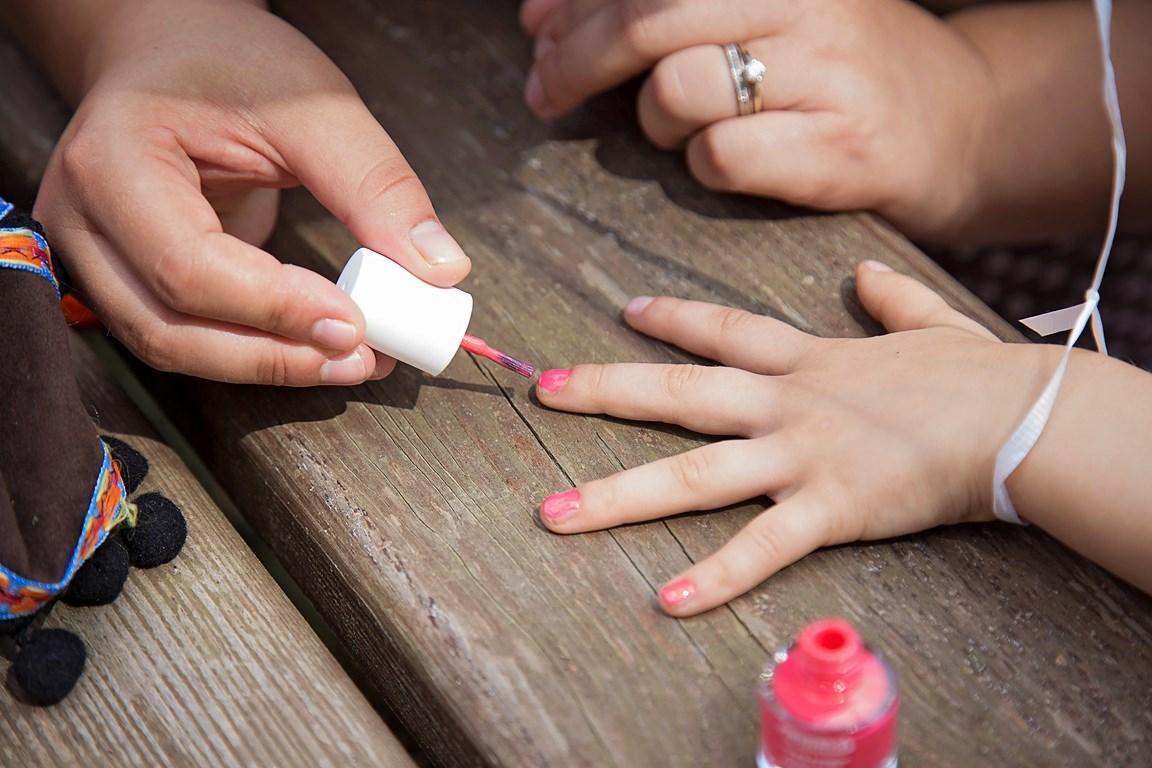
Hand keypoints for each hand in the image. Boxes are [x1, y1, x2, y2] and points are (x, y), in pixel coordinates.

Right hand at [35, 0, 470, 384]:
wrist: (173, 51)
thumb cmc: (231, 64)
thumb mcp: (312, 106)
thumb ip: (375, 186)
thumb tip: (440, 271)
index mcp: (113, 162)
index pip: (188, 266)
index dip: (276, 308)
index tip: (357, 322)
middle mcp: (83, 220)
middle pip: (169, 328)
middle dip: (275, 356)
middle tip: (362, 358)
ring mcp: (94, 256)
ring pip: (172, 348)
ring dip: (266, 367)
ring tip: (351, 361)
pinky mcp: (125, 280)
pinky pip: (184, 337)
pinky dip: (253, 352)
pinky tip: (316, 349)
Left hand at [519, 0, 994, 237]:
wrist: (960, 119)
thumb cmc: (839, 65)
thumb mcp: (769, 7)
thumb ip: (674, 7)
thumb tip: (546, 19)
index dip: (575, 2)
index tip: (536, 29)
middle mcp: (803, 4)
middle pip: (649, 19)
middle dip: (576, 59)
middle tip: (545, 92)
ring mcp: (826, 74)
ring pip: (679, 89)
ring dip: (651, 118)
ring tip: (671, 127)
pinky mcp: (840, 148)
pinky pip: (721, 157)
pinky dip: (700, 165)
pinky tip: (723, 161)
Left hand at [534, 261, 1059, 615]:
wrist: (1020, 416)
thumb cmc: (977, 374)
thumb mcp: (928, 321)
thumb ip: (889, 297)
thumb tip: (867, 274)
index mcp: (807, 360)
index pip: (723, 330)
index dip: (671, 319)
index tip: (625, 311)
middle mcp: (786, 402)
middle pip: (679, 391)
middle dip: (606, 390)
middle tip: (544, 391)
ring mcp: (800, 454)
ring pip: (693, 473)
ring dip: (619, 493)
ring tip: (555, 514)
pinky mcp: (831, 507)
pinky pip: (762, 546)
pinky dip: (717, 575)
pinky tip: (668, 599)